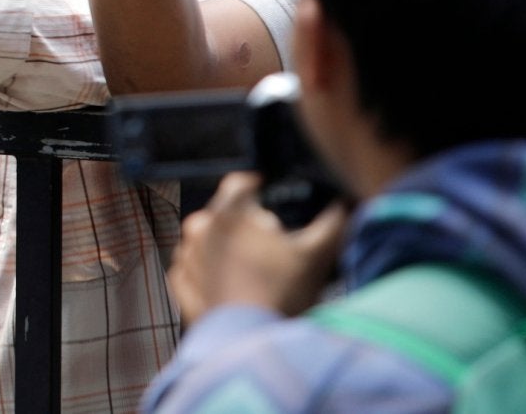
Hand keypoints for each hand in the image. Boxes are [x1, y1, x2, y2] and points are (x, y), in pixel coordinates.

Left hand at [168, 172, 349, 325]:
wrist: (250, 343)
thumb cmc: (282, 295)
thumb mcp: (316, 255)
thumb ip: (333, 222)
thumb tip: (345, 203)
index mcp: (228, 211)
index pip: (241, 182)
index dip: (260, 187)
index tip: (273, 197)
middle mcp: (199, 227)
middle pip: (226, 214)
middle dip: (247, 225)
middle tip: (272, 250)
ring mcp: (186, 257)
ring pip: (209, 242)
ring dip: (228, 251)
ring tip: (256, 274)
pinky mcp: (180, 284)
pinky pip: (196, 270)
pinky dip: (212, 276)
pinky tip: (235, 289)